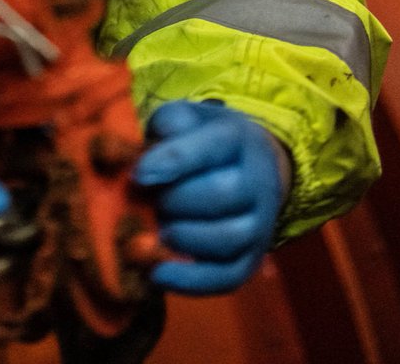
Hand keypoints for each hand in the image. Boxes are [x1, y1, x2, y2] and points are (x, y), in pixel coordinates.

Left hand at [133, 100, 285, 294]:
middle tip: (153, 200)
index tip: (139, 175)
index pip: (208, 148)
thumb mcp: (184, 119)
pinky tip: (157, 273)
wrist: (250, 163)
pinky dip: (190, 281)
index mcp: (236, 138)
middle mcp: (257, 180)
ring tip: (160, 230)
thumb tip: (140, 162)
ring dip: (184, 238)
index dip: (171, 161)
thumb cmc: (201, 139)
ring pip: (227, 238)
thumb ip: (163, 127)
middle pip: (220, 194)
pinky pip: (227, 277)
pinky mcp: (252, 258)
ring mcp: (260, 222)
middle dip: (176, 201)